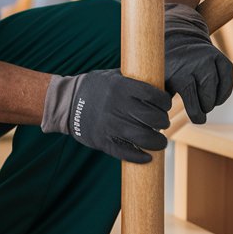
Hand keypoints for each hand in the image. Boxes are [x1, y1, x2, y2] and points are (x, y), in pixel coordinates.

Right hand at [40, 69, 171, 162]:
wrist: (67, 103)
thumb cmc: (95, 87)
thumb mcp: (114, 76)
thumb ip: (134, 81)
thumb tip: (162, 84)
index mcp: (121, 87)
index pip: (153, 96)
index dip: (164, 102)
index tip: (166, 105)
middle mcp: (116, 106)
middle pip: (152, 118)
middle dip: (163, 122)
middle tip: (163, 123)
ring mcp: (110, 125)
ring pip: (143, 138)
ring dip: (157, 142)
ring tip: (160, 142)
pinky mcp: (103, 140)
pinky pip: (126, 152)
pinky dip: (140, 157)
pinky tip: (148, 157)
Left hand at [164, 3, 232, 123]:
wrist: (176, 37)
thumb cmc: (165, 67)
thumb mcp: (159, 81)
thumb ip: (161, 100)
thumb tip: (157, 124)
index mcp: (178, 71)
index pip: (192, 99)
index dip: (197, 114)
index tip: (198, 119)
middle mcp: (196, 63)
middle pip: (208, 95)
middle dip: (205, 107)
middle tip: (201, 110)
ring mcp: (209, 58)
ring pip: (219, 88)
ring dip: (215, 100)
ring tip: (207, 103)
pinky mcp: (220, 56)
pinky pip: (228, 78)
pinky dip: (225, 91)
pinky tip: (217, 97)